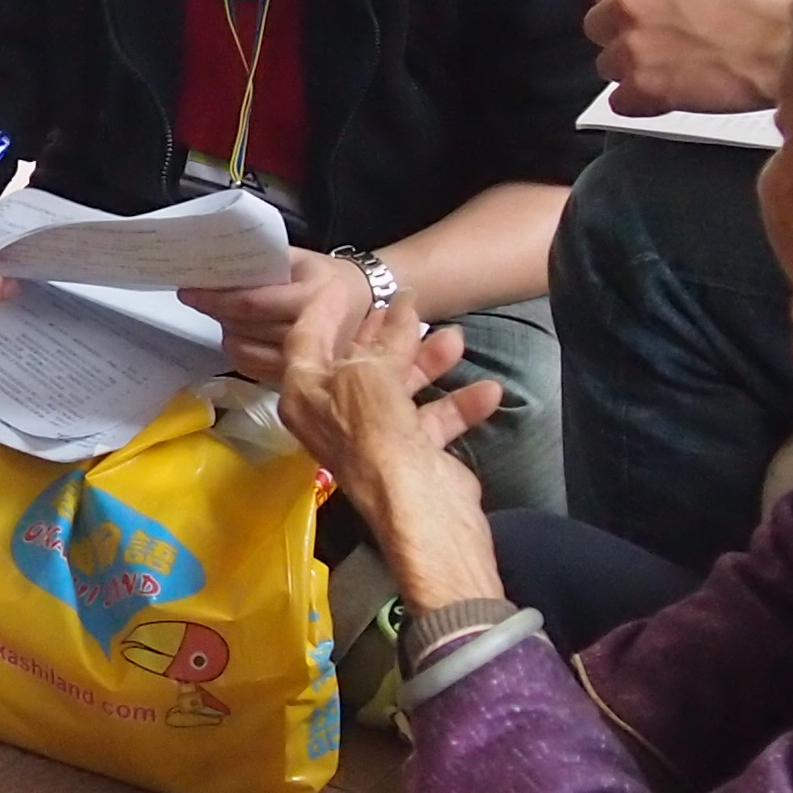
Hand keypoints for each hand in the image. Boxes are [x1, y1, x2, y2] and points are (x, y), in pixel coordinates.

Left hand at [183, 250, 390, 383]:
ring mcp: (306, 363)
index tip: (189, 292)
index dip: (216, 299)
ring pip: (245, 354)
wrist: (366, 306)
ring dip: (226, 334)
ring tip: (224, 317)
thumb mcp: (303, 259)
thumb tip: (220, 261)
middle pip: (245, 329)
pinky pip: (253, 370)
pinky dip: (238, 354)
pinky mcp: (298, 378)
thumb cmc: (329, 277)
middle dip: (217, 314)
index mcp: (313, 299)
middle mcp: (310, 334)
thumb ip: (267, 260)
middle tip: (200, 299)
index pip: (252, 304)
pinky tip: (240, 336)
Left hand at [277, 294, 506, 610]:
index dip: (324, 308)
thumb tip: (404, 305)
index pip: (306, 341)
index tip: (346, 283)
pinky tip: (486, 390)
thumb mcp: (371, 373)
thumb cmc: (377, 432)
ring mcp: (374, 437)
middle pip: (357, 363)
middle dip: (386, 334)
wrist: (419, 509)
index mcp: (305, 395)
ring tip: (456, 338)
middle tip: (409, 303)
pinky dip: (458, 404)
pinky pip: (433, 418)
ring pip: (399, 388)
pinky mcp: (412, 455)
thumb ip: (387, 338)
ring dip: (428, 362)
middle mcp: (333, 416)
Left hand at [584, 0, 792, 115]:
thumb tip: (646, 2)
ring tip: (677, 72)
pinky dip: (643, 104)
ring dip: (634, 73)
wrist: (791, 46)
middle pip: (595, 26)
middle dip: (622, 38)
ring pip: (607, 66)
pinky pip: (619, 102)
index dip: (615, 2)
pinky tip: (677, 94)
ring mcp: (631, 45)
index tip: (636, 16)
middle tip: (662, 47)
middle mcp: (629, 0)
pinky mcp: (641, 87)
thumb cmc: (763, 8)